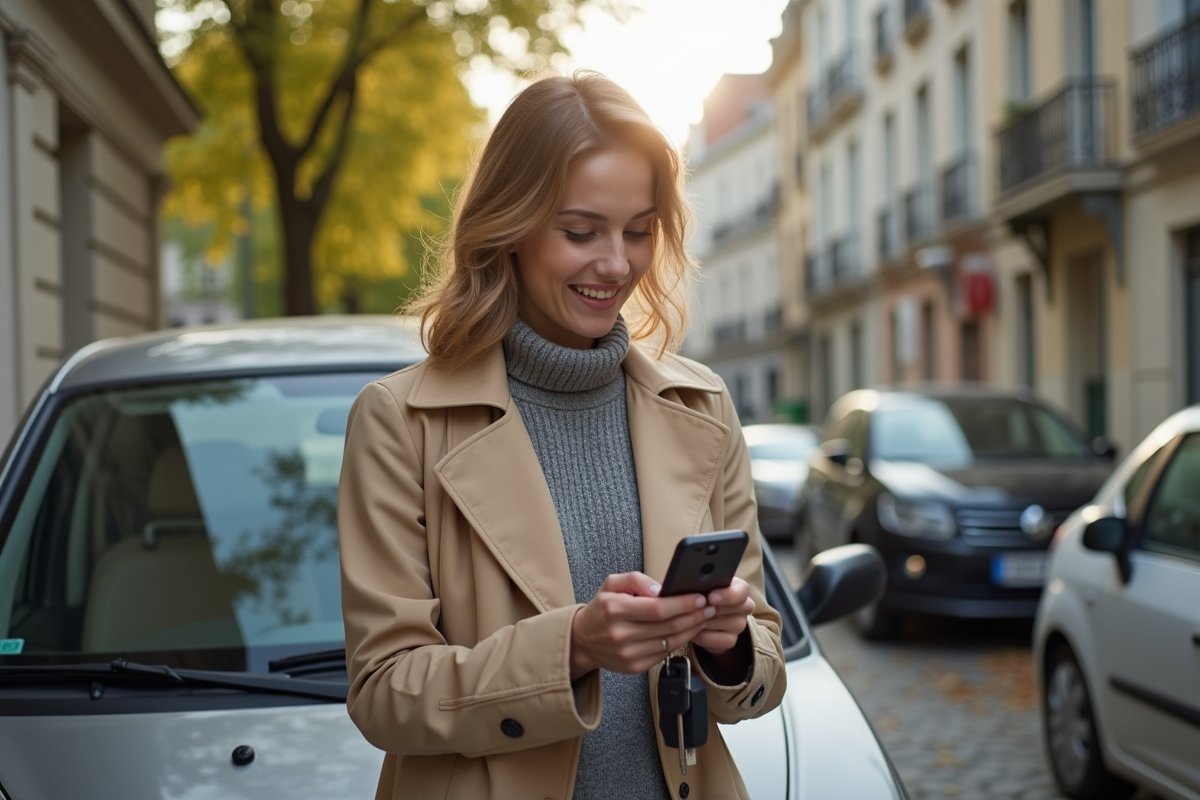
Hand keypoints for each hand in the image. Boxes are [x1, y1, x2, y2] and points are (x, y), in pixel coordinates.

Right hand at [569, 572, 713, 679]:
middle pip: (668, 626)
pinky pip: (664, 653)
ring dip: (692, 629)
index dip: (682, 604)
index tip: (699, 597)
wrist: (583, 640)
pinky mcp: (634, 667)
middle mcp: (621, 634)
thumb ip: (636, 580)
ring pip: (670, 641)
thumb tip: (661, 589)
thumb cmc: (602, 609)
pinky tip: (688, 631)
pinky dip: (680, 642)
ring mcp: (628, 653)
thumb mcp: (612, 584)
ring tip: (704, 617)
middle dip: (694, 615)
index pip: (657, 608)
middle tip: (709, 606)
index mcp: (615, 609)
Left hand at [692, 577, 754, 654]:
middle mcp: (743, 606)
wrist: (696, 618)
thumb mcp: (699, 588)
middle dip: (719, 609)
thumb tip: (693, 582)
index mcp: (737, 588)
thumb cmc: (698, 596)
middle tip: (700, 609)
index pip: (742, 590)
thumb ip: (701, 584)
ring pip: (735, 624)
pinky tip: (695, 634)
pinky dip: (708, 638)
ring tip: (694, 620)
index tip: (711, 597)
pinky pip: (726, 641)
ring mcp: (739, 624)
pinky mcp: (732, 640)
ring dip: (712, 623)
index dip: (729, 595)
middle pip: (743, 607)